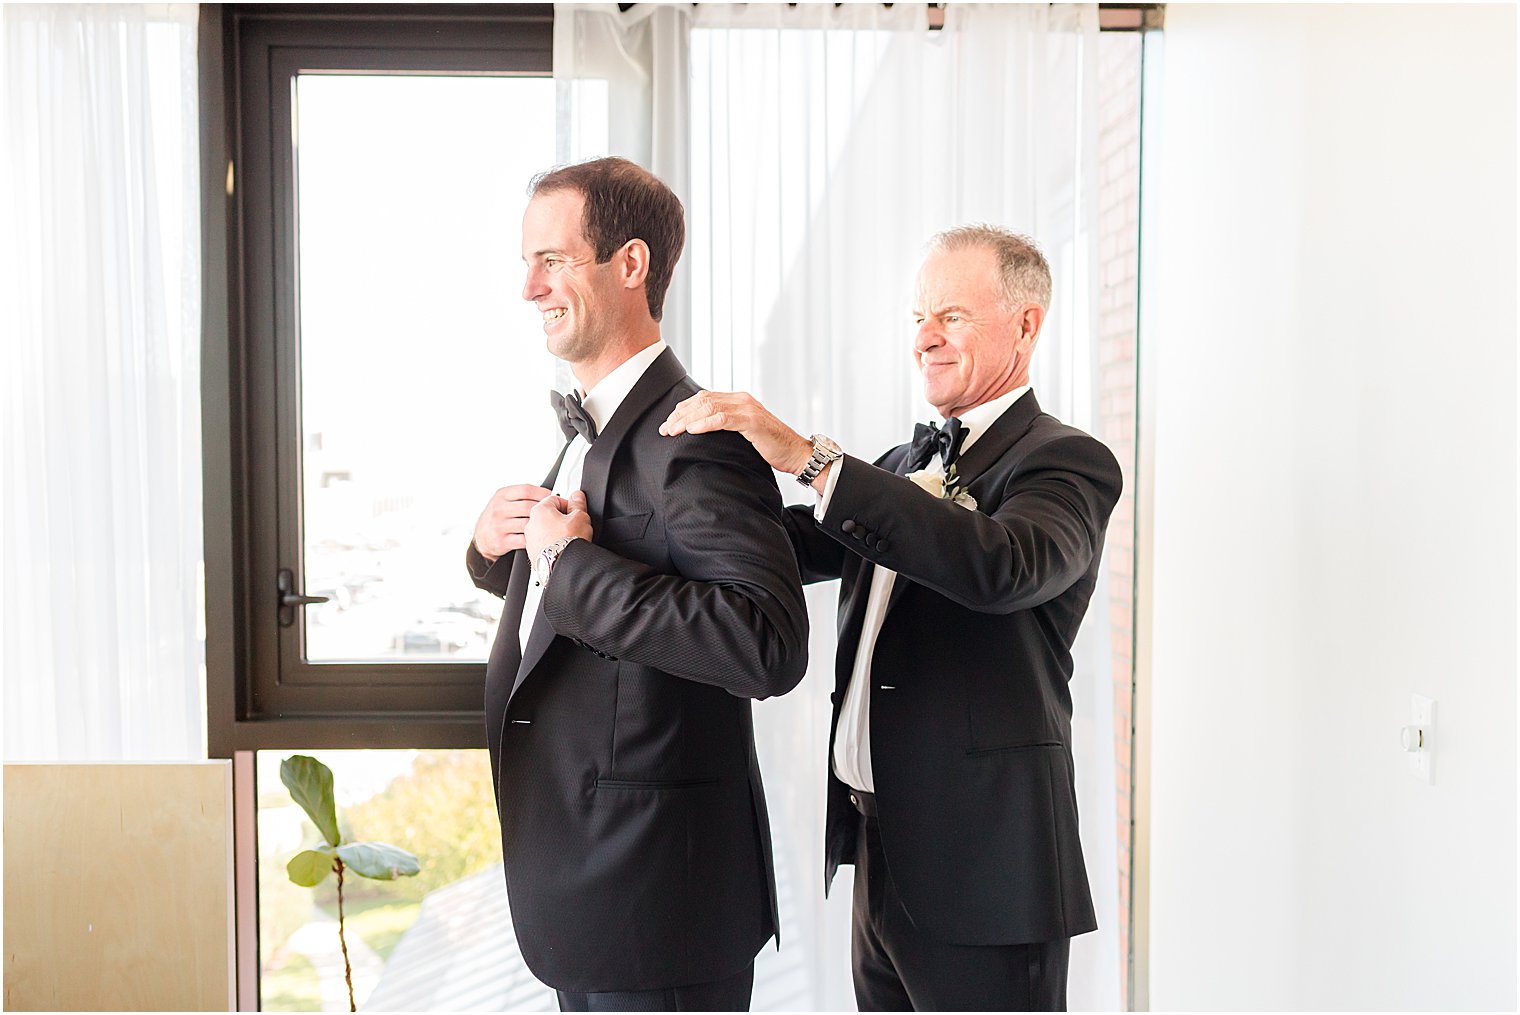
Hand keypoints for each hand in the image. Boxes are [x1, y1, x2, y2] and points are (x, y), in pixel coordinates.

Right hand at [472, 484, 553, 560]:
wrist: (482, 535)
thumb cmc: (500, 516)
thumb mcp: (505, 499)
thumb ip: (522, 495)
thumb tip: (548, 494)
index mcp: (502, 495)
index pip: (526, 490)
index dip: (542, 493)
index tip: (551, 498)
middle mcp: (498, 509)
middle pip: (528, 507)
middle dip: (543, 511)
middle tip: (552, 514)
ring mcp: (499, 525)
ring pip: (527, 524)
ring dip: (539, 526)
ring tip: (546, 527)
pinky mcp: (501, 541)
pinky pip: (524, 540)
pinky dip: (533, 539)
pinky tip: (536, 537)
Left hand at [525, 490, 593, 559]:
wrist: (563, 566)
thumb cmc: (568, 542)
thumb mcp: (580, 517)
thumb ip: (578, 504)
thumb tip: (577, 496)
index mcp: (540, 510)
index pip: (555, 499)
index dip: (569, 505)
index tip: (576, 512)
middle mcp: (530, 524)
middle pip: (549, 515)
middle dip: (562, 519)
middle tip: (574, 526)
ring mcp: (530, 541)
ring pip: (545, 531)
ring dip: (556, 533)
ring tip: (569, 539)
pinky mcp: (533, 555)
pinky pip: (544, 545)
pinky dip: (552, 546)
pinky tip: (563, 549)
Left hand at [659, 391, 813, 474]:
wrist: (796, 454)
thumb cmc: (771, 447)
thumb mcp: (744, 433)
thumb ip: (727, 427)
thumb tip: (701, 434)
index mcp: (738, 401)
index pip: (704, 398)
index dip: (683, 409)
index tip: (669, 423)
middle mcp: (741, 400)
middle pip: (702, 400)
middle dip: (680, 414)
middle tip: (665, 429)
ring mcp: (747, 409)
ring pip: (709, 407)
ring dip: (687, 419)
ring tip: (672, 431)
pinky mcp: (752, 422)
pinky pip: (722, 419)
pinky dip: (704, 424)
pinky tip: (692, 430)